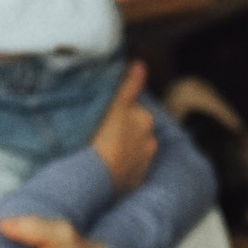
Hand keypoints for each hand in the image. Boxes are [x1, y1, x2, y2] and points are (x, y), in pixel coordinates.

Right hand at [88, 58, 155, 194]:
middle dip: (122, 130)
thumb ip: (130, 85)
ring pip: (131, 151)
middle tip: (100, 130)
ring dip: (121, 149)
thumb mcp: (117, 104)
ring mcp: (142, 164)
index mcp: (146, 121)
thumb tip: (140, 65)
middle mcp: (149, 142)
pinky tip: (103, 167)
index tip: (105, 114)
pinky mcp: (133, 182)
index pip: (133, 109)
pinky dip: (119, 168)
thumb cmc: (105, 136)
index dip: (119, 110)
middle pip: (134, 130)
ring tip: (100, 150)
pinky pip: (126, 172)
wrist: (97, 176)